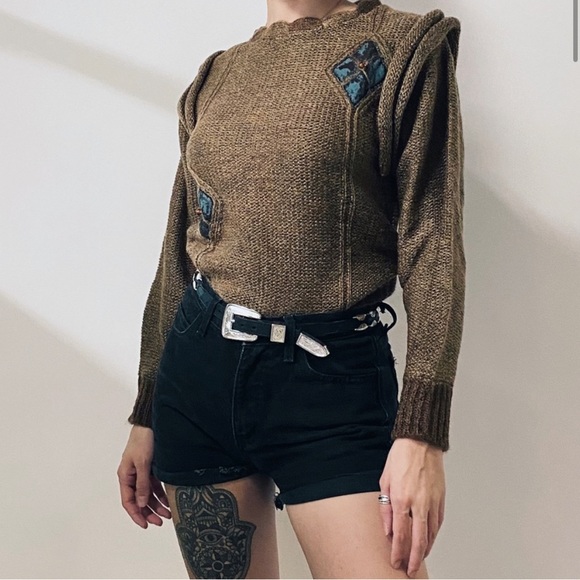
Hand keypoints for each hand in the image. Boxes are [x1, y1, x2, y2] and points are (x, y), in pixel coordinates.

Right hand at [117, 425, 171, 527]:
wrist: (152, 423)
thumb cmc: (143, 440)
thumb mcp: (143, 463)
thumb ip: (142, 484)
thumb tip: (142, 504)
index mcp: (125, 476)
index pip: (128, 501)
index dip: (136, 514)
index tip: (145, 525)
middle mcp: (132, 476)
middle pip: (139, 500)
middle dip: (149, 512)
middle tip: (160, 522)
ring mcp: (142, 472)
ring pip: (149, 494)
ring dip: (157, 504)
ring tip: (168, 514)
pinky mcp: (152, 468)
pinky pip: (155, 485)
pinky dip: (161, 494)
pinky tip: (169, 501)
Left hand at [378, 437, 445, 577]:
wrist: (421, 441)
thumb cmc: (400, 457)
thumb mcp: (385, 480)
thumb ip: (385, 506)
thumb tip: (387, 528)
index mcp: (401, 498)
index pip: (400, 534)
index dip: (398, 552)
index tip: (396, 562)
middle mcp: (418, 503)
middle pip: (418, 540)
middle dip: (414, 559)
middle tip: (410, 570)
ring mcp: (431, 501)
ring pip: (430, 534)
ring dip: (425, 550)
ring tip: (419, 559)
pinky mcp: (440, 498)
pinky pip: (438, 522)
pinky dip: (434, 535)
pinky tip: (429, 541)